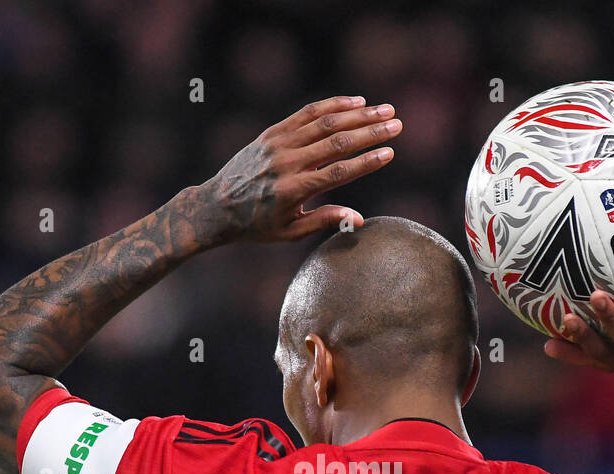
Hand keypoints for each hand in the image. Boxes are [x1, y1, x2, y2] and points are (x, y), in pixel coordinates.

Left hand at [193, 96, 400, 244]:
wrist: (216, 206)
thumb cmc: (257, 225)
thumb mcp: (289, 232)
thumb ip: (324, 221)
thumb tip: (359, 219)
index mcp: (293, 191)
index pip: (337, 172)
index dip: (366, 162)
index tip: (389, 153)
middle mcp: (287, 163)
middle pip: (336, 142)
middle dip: (370, 132)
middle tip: (397, 124)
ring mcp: (279, 144)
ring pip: (324, 122)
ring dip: (357, 114)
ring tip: (384, 110)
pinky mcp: (272, 133)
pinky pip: (307, 114)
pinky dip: (332, 105)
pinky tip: (355, 102)